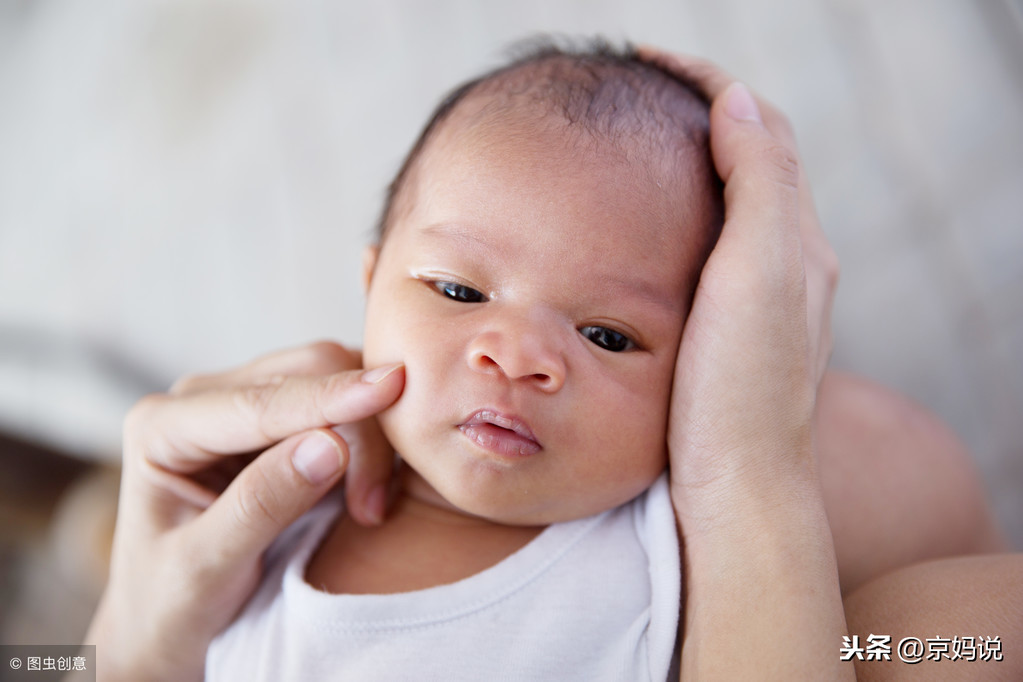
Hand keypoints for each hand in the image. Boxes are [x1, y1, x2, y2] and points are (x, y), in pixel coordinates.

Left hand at [84, 341, 403, 681]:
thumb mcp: (206, 568)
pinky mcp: (281, 421)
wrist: (164, 629)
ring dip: (368, 433)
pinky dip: (369, 435)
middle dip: (356, 426)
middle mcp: (202, 400)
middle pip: (306, 373)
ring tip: (369, 507)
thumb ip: (262, 503)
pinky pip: (340, 404)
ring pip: (331, 380)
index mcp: (162, 427)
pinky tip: (371, 485)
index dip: (329, 396)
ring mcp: (243, 405)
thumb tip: (331, 445)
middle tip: (372, 509)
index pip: (260, 402)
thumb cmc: (170, 608)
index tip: (390, 389)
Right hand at [639, 49, 849, 679]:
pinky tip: (634, 227)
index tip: (644, 60)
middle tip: (632, 93)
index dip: (706, 82)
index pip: (760, 128)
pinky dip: (676, 210)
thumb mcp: (758, 274)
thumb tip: (736, 101)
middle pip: (748, 157)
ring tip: (630, 141)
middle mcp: (784, 262)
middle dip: (696, 112)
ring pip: (726, 201)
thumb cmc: (742, 388)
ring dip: (686, 159)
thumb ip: (760, 182)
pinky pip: (707, 246)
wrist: (736, 485)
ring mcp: (754, 298)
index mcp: (795, 238)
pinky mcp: (723, 330)